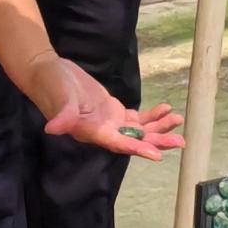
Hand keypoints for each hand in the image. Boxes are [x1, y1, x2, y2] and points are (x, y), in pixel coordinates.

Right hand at [26, 53, 184, 160]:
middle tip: (180, 141)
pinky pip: (134, 118)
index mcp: (92, 131)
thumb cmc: (52, 84)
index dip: (137, 149)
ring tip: (178, 120)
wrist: (47, 73)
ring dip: (158, 127)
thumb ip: (62, 114)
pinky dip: (150, 115)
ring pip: (138, 130)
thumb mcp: (60, 97)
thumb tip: (52, 129)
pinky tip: (165, 109)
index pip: (117, 143)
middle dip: (157, 141)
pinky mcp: (111, 110)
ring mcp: (109, 121)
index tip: (156, 154)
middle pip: (134, 141)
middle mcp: (103, 131)